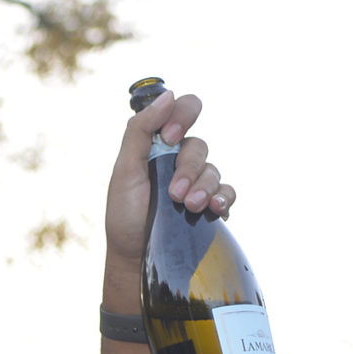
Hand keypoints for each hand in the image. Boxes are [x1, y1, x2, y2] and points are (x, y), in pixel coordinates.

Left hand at [102, 87, 232, 266]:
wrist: (134, 257)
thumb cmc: (125, 214)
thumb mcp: (124, 171)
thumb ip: (140, 130)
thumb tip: (167, 95)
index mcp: (159, 145)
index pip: (184, 111)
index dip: (183, 115)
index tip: (169, 136)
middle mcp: (180, 160)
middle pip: (199, 146)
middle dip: (187, 168)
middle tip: (173, 192)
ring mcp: (197, 183)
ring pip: (213, 170)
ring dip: (202, 187)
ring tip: (188, 206)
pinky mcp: (210, 206)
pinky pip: (228, 192)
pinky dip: (225, 197)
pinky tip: (215, 208)